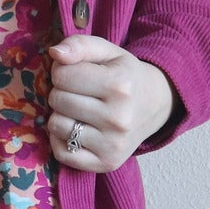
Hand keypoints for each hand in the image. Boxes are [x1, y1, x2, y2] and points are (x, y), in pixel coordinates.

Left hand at [46, 34, 175, 169]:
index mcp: (119, 85)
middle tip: (79, 93)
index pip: (62, 75)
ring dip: (61, 115)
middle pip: (58, 100)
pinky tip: (76, 130)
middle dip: (62, 92)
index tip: (77, 74)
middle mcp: (118, 118)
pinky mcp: (106, 163)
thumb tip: (55, 54)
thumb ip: (80, 45)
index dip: (63, 71)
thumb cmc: (124, 76)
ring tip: (79, 110)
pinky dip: (61, 140)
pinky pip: (62, 153)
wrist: (154, 106)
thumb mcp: (107, 52)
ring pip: (56, 126)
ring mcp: (113, 144)